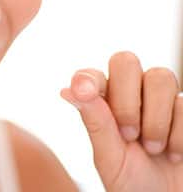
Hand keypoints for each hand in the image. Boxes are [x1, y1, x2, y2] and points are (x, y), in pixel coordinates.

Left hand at [61, 51, 181, 191]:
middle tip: (129, 134)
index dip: (89, 79)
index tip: (85, 93)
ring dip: (156, 118)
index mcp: (102, 104)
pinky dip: (178, 135)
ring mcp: (161, 99)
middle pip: (125, 60)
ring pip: (160, 76)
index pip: (92, 75)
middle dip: (126, 98)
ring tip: (152, 149)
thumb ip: (95, 122)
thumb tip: (68, 89)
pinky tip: (173, 154)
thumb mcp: (109, 157)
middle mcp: (131, 93)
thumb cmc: (133, 183)